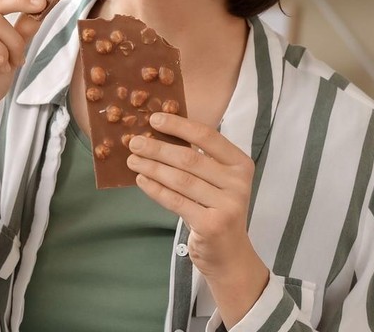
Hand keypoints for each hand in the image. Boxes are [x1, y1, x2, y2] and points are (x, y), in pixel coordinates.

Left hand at [126, 112, 269, 324]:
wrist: (230, 254)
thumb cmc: (217, 209)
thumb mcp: (217, 181)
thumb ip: (199, 158)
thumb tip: (158, 133)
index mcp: (241, 164)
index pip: (208, 136)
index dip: (179, 125)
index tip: (154, 119)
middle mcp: (238, 183)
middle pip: (190, 158)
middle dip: (157, 148)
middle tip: (134, 142)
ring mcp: (227, 205)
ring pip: (180, 179)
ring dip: (152, 167)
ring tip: (132, 160)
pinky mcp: (211, 224)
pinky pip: (175, 201)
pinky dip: (154, 189)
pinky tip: (141, 180)